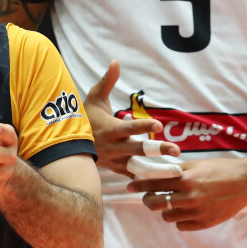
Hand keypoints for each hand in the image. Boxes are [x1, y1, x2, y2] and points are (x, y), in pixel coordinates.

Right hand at [85, 60, 174, 175]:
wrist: (69, 145)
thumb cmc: (85, 118)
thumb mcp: (95, 98)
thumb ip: (107, 81)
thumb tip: (115, 61)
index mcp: (111, 129)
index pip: (130, 128)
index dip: (143, 127)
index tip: (159, 125)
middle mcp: (115, 147)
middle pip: (139, 150)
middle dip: (158, 151)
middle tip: (176, 150)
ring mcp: (117, 161)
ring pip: (139, 168)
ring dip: (159, 171)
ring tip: (177, 172)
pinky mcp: (118, 170)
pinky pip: (135, 177)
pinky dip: (148, 182)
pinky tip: (166, 185)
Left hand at [128, 156, 246, 229]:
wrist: (246, 182)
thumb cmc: (220, 169)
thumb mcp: (196, 165)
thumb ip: (176, 171)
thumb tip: (154, 174)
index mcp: (185, 180)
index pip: (153, 183)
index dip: (139, 185)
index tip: (130, 186)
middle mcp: (189, 197)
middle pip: (155, 203)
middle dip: (148, 200)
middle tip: (150, 197)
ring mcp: (197, 212)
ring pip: (167, 216)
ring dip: (165, 209)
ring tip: (171, 203)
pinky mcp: (205, 223)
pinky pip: (181, 226)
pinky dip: (180, 219)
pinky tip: (185, 211)